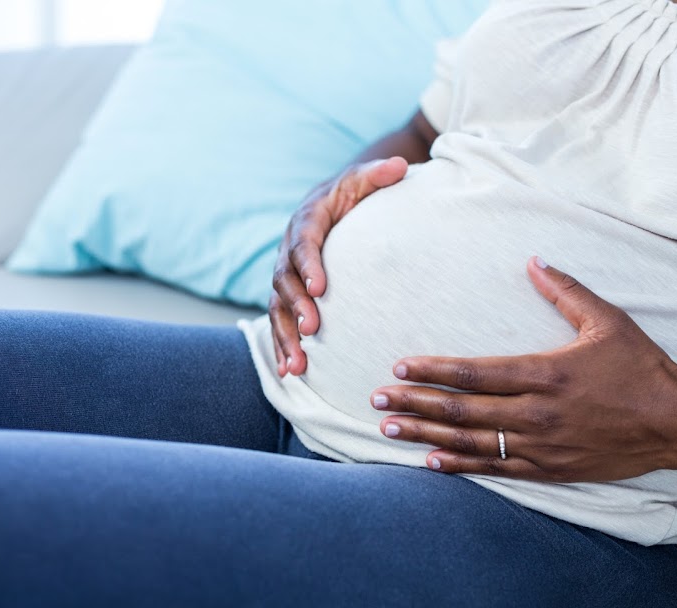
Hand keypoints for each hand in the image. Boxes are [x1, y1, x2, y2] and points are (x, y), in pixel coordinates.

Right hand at [270, 157, 407, 376]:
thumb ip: (378, 175)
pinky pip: (280, 322)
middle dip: (296, 306)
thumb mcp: (364, 180)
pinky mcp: (289, 295)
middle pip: (284, 280)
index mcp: (307, 221)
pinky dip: (282, 346)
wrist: (331, 203)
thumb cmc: (352, 194)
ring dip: (285, 337)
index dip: (308, 265)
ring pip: (277, 308)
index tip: (320, 288)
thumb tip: (399, 166)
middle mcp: (289, 249)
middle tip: (312, 329)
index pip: (304, 243)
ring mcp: (286, 274)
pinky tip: (290, 371)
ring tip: (297, 366)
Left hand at [370, 257, 676, 481]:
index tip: (399, 367)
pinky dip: (461, 465)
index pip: (473, 372)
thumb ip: (565, 291)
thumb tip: (534, 259)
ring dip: (426, 436)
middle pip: (461, 409)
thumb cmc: (642, 367)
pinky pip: (497, 468)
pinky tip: (432, 463)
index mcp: (545, 372)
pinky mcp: (551, 469)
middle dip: (414, 403)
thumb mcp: (607, 320)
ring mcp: (542, 445)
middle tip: (376, 400)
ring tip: (389, 430)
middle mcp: (536, 412)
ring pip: (471, 441)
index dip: (432, 370)